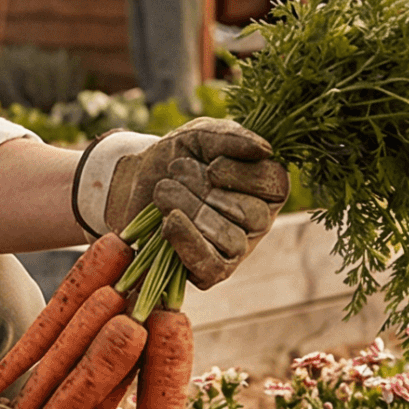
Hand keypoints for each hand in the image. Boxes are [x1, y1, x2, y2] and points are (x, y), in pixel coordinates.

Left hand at [77, 119, 289, 287]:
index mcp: (266, 186)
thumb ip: (231, 137)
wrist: (134, 180)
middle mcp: (258, 221)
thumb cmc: (177, 157)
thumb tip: (265, 149)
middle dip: (206, 190)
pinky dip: (188, 242)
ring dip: (191, 210)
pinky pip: (211, 265)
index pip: (275, 184)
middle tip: (175, 173)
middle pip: (252, 215)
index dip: (242, 175)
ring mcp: (236, 249)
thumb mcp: (201, 136)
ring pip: (230, 239)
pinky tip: (169, 222)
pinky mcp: (209, 271)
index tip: (211, 165)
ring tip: (162, 191)